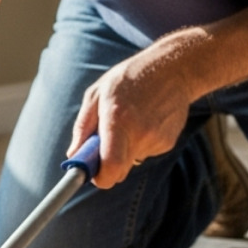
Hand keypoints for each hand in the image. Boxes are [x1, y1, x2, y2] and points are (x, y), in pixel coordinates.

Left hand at [70, 35, 199, 188]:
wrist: (173, 69)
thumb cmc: (129, 79)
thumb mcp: (97, 94)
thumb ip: (83, 127)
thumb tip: (73, 155)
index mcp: (118, 120)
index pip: (111, 167)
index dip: (101, 177)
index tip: (94, 173)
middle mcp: (139, 133)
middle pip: (120, 171)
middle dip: (109, 163)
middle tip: (106, 141)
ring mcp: (156, 139)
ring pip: (132, 161)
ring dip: (125, 149)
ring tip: (131, 120)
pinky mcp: (167, 142)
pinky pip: (145, 153)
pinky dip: (140, 143)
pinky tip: (145, 120)